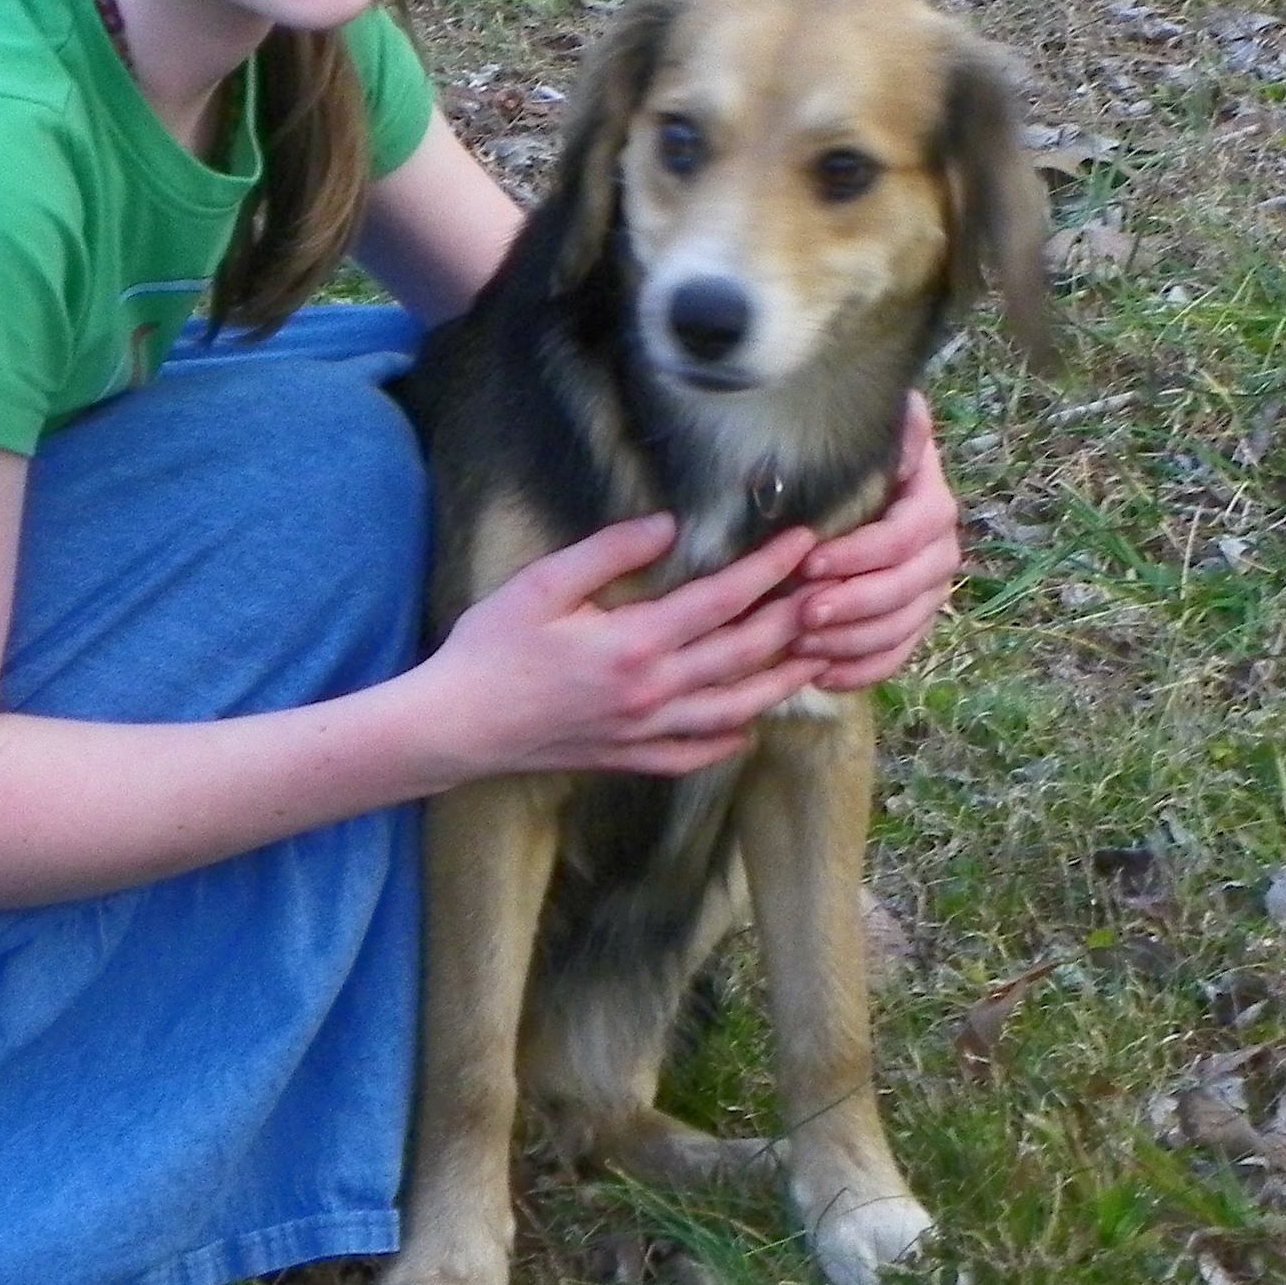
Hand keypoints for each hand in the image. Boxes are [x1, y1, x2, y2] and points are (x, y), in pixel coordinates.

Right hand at [411, 513, 818, 781]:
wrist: (456, 726)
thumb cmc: (490, 648)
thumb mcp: (542, 585)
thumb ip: (609, 552)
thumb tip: (668, 526)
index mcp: (634, 642)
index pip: (722, 601)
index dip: (769, 569)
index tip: (802, 541)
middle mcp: (652, 692)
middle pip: (744, 655)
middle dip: (793, 620)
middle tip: (829, 592)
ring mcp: (644, 732)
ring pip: (733, 709)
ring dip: (780, 682)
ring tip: (816, 657)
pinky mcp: (629, 758)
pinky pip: (693, 755)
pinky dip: (727, 742)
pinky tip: (748, 728)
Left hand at [789, 394, 961, 692]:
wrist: (849, 490)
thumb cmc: (847, 463)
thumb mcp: (866, 440)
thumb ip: (892, 429)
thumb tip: (908, 410)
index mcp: (930, 503)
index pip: (904, 536)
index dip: (860, 553)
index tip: (809, 560)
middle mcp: (940, 550)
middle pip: (907, 588)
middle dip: (854, 604)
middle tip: (802, 614)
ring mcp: (929, 592)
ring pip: (903, 627)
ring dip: (852, 642)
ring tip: (803, 647)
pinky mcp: (911, 624)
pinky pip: (897, 656)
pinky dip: (862, 670)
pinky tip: (822, 676)